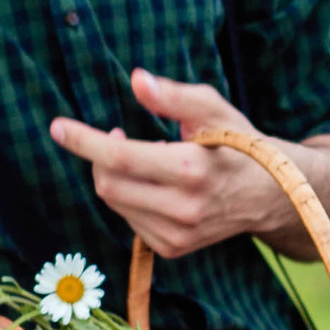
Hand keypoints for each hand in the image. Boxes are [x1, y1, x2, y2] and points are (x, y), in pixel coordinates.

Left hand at [49, 70, 329, 263]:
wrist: (271, 196)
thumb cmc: (240, 143)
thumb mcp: (213, 109)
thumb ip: (173, 95)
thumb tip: (137, 80)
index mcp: (192, 170)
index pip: (119, 157)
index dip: (83, 140)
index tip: (57, 126)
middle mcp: (184, 209)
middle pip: (108, 184)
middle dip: (98, 156)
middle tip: (112, 133)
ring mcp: (178, 235)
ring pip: (116, 203)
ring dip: (114, 176)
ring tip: (140, 157)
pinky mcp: (174, 249)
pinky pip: (129, 220)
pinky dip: (130, 198)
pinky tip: (152, 184)